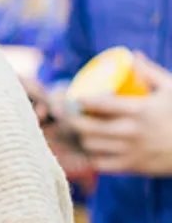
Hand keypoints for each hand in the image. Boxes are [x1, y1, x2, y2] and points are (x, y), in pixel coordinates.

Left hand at [67, 53, 171, 175]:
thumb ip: (151, 73)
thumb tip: (133, 55)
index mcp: (139, 110)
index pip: (98, 104)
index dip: (80, 100)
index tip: (75, 97)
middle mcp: (131, 131)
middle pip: (86, 126)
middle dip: (73, 118)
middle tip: (72, 113)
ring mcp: (131, 151)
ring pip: (90, 144)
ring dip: (83, 136)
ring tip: (84, 129)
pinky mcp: (133, 167)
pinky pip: (101, 164)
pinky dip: (94, 156)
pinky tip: (96, 149)